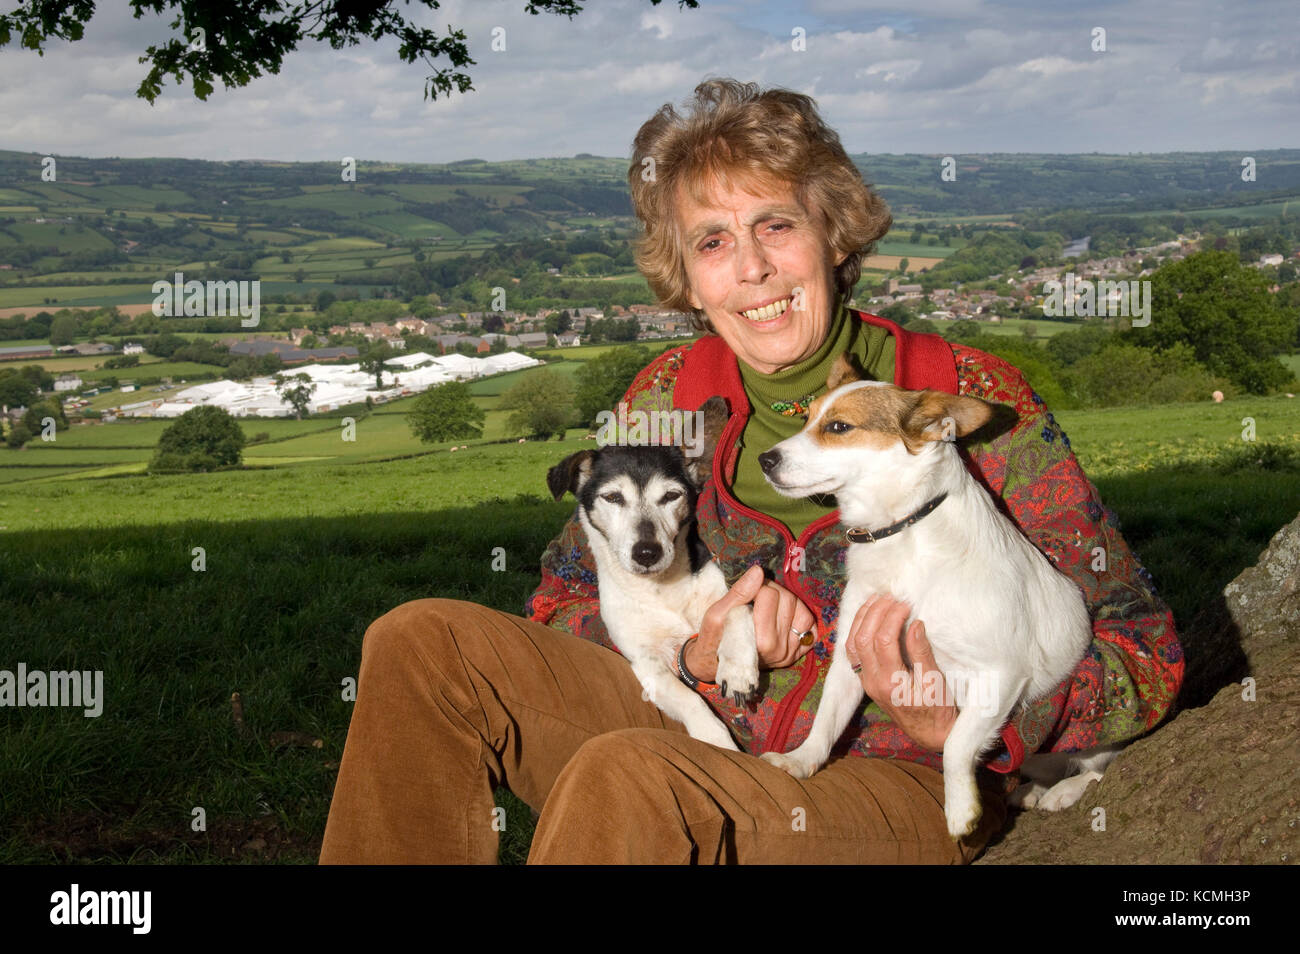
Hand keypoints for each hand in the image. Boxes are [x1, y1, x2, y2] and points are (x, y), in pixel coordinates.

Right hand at [686, 565, 817, 682]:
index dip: (755, 587)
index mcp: (759, 642)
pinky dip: (798, 615)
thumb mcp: (716, 613)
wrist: (716, 664)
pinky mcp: (797, 653)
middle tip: (755, 599)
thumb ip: (738, 593)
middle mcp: (779, 650)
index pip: (769, 594)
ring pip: (802, 609)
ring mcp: (790, 653)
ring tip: (768, 607)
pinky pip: (810, 625)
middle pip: (787, 599)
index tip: (745, 595)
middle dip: (771, 591)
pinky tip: (783, 617)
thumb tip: (758, 571)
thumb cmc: (714, 637)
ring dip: (786, 601)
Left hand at [844, 594, 955, 752]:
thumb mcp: (935, 682)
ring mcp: (866, 681)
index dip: (893, 617)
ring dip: (862, 619)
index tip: (906, 604)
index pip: (884, 641)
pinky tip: (867, 617)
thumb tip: (915, 624)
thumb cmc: (937, 709)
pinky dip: (857, 630)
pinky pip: (852, 652)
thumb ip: (922, 653)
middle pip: (863, 639)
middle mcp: (872, 681)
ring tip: (876, 600)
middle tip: (891, 597)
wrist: (928, 734)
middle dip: (875, 613)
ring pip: (852, 644)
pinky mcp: (865, 679)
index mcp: (891, 682)